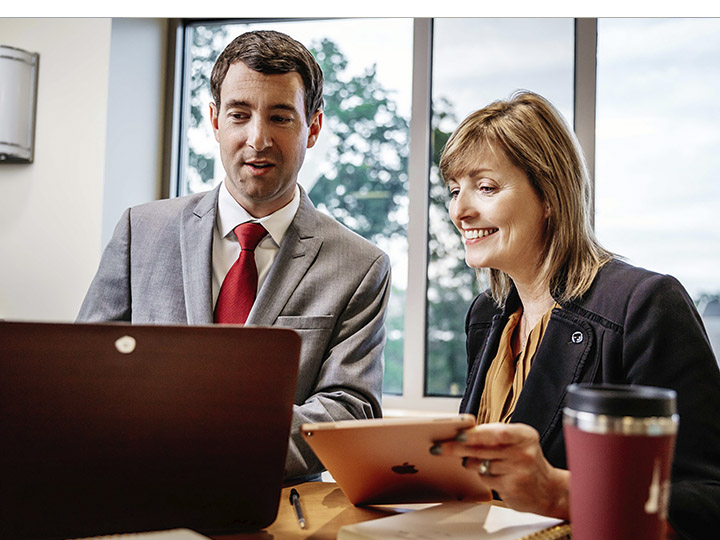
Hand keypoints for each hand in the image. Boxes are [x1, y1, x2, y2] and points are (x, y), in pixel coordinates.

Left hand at [431, 422, 569, 519]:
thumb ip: (494, 435)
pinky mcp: (512, 489)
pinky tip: (491, 474)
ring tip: (474, 461)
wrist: (548, 490)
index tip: (456, 434)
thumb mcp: (518, 441)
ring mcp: (518, 472)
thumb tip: (462, 432)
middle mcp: (523, 452)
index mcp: (523, 435)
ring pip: (480, 465)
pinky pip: (486, 480)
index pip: (497, 432)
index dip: (475, 434)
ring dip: (471, 463)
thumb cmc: (526, 460)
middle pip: (482, 449)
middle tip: (438, 447)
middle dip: (456, 448)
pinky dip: (483, 476)